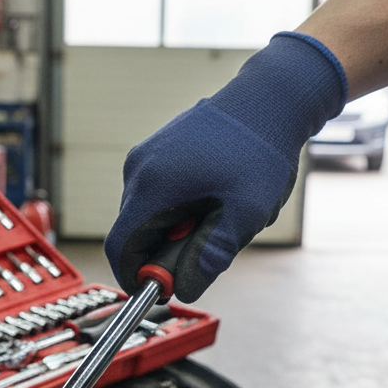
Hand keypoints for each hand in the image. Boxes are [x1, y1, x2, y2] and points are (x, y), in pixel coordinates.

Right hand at [104, 32, 347, 302]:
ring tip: (216, 215)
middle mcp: (138, 170)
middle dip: (162, 251)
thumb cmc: (260, 151)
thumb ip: (212, 256)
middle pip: (133, 232)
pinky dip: (175, 207)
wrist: (268, 97)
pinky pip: (154, 194)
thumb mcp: (245, 214)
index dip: (132, 276)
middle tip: (204, 249)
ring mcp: (144, 156)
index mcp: (152, 186)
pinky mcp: (154, 150)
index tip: (155, 289)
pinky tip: (211, 196)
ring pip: (144, 214)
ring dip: (172, 228)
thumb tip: (186, 290)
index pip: (119, 247)